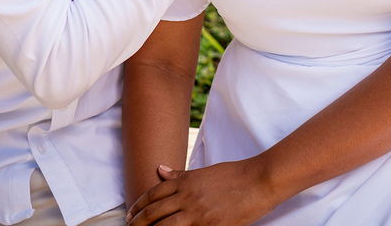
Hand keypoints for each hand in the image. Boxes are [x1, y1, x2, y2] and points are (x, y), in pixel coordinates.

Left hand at [126, 161, 278, 225]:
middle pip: (154, 212)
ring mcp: (198, 213)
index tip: (130, 213)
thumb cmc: (234, 175)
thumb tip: (159, 170)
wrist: (259, 181)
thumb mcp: (205, 172)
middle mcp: (188, 197)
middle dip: (138, 222)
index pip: (153, 194)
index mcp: (186, 181)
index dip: (138, 205)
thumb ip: (180, 175)